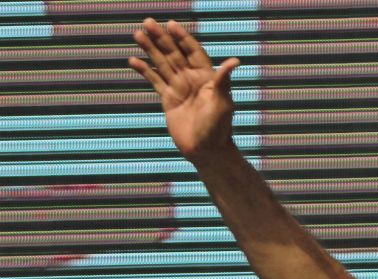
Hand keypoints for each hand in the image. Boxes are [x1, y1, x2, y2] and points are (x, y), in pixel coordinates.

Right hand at [128, 18, 239, 161]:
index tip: (171, 24)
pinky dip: (144, 70)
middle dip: (162, 38)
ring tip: (138, 34)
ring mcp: (179, 88)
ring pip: (162, 64)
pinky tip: (133, 60)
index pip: (193, 52)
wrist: (205, 150)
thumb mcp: (222, 103)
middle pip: (175, 53)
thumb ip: (224, 81)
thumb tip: (235, 60)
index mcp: (207, 78)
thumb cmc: (218, 128)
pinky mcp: (168, 99)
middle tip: (148, 22)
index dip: (183, 38)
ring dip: (150, 49)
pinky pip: (154, 81)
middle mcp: (192, 80)